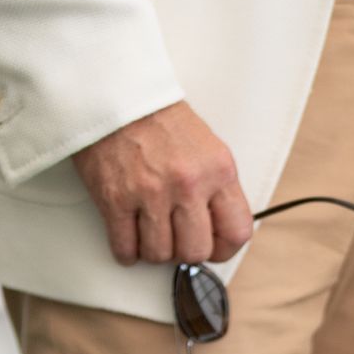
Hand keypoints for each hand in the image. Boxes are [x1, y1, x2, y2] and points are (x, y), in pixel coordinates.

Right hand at [72, 100, 253, 268]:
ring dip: (153, 250)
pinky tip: (129, 238)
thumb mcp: (208, 148)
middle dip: (185, 252)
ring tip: (150, 234)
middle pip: (195, 251)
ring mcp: (151, 194)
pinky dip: (126, 251)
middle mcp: (188, 184)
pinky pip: (125, 247)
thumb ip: (217, 188)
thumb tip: (218, 228)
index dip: (224, 249)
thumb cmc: (161, 121)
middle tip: (177, 241)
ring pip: (159, 254)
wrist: (119, 99)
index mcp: (218, 171)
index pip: (237, 231)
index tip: (213, 249)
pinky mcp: (116, 199)